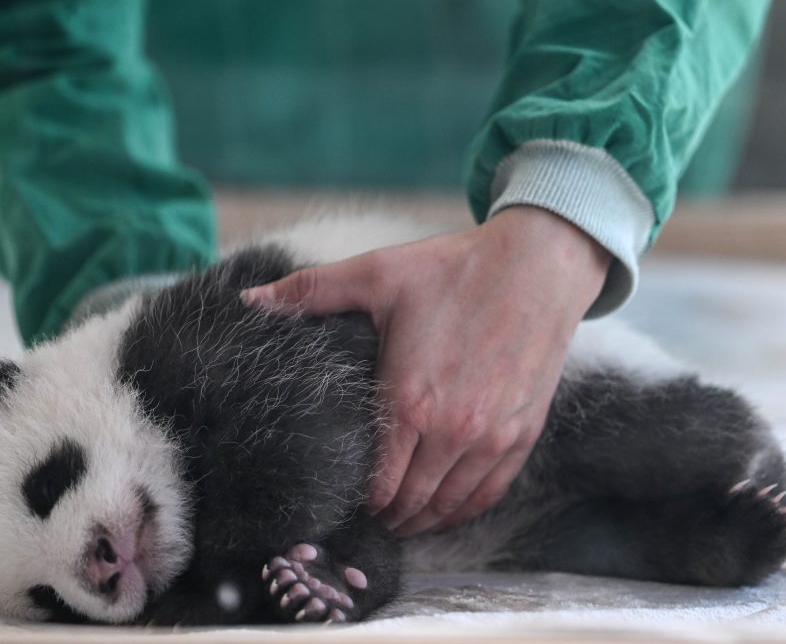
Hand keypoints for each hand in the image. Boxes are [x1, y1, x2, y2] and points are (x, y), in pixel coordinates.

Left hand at [241, 206, 610, 535]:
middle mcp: (453, 431)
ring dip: (423, 520)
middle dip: (387, 518)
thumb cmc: (455, 268)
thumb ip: (309, 292)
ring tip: (401, 521)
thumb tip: (247, 301)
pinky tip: (448, 508)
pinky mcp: (524, 433)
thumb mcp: (378, 273)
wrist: (538, 264)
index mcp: (410, 401)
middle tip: (367, 520)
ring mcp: (493, 438)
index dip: (359, 503)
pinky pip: (491, 492)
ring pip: (451, 505)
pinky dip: (465, 509)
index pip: (378, 485)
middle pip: (412, 503)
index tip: (343, 503)